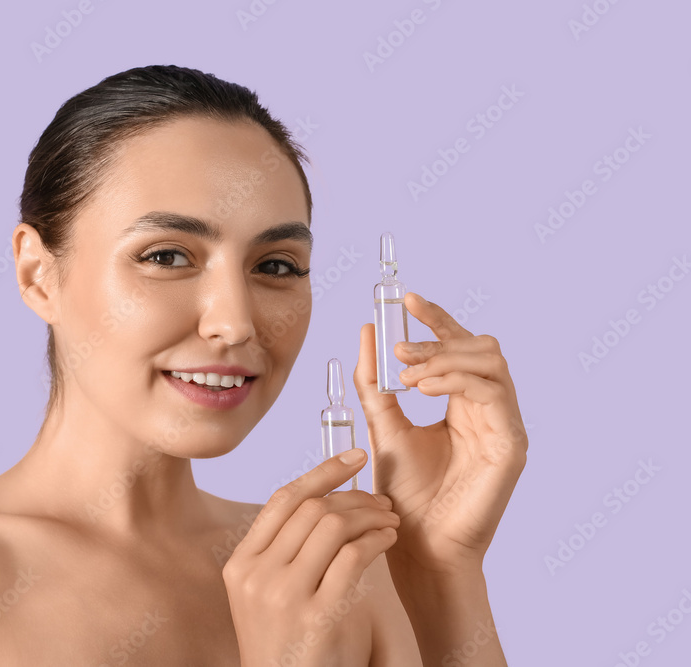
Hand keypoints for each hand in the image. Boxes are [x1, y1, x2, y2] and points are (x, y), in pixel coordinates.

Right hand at [222, 450, 398, 666]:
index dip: (322, 472)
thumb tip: (323, 501)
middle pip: (312, 509)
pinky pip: (353, 557)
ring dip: (370, 516)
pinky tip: (388, 540)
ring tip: (390, 520)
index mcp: (241, 564)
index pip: (283, 500)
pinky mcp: (316, 616)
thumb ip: (283, 552)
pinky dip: (376, 540)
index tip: (354, 458)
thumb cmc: (287, 647)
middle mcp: (256, 575)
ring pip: (333, 526)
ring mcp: (284, 596)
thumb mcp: (265, 596)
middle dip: (354, 496)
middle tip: (382, 501)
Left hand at [352, 292, 526, 575]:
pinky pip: (495, 393)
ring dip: (446, 358)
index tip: (405, 300)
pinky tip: (423, 389)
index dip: (437, 319)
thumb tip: (365, 332)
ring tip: (408, 373)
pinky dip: (457, 382)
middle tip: (399, 350)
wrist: (415, 544)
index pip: (457, 345)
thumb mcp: (382, 426)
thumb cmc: (403, 493)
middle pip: (481, 346)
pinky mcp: (512, 444)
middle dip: (438, 339)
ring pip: (491, 362)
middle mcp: (487, 409)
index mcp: (461, 402)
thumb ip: (374, 383)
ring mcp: (504, 425)